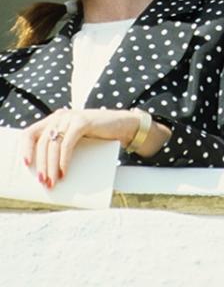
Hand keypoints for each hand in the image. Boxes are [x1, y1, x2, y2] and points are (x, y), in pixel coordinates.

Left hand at [20, 108, 140, 187]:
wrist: (124, 126)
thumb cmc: (99, 137)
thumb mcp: (75, 140)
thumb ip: (60, 147)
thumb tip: (44, 172)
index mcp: (54, 120)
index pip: (29, 133)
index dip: (25, 149)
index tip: (25, 165)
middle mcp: (59, 116)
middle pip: (41, 142)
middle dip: (41, 165)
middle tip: (43, 181)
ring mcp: (71, 117)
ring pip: (53, 145)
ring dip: (51, 166)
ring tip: (53, 181)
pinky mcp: (82, 121)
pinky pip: (67, 143)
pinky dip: (64, 160)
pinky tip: (64, 171)